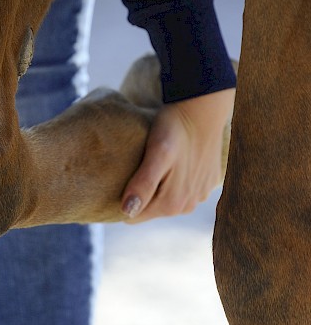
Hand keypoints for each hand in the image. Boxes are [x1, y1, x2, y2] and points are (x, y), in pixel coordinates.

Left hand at [122, 88, 234, 222]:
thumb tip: (127, 212)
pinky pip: (181, 190)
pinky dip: (172, 180)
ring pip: (164, 200)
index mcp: (172, 204)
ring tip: (150, 164)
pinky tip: (169, 163)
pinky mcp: (206, 184)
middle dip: (139, 193)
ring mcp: (199, 195)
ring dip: (156, 187)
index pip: (133, 216)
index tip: (117, 182)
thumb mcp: (156, 154)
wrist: (202, 108)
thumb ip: (143, 184)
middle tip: (134, 168)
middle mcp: (188, 205)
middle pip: (149, 209)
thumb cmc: (174, 129)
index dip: (122, 200)